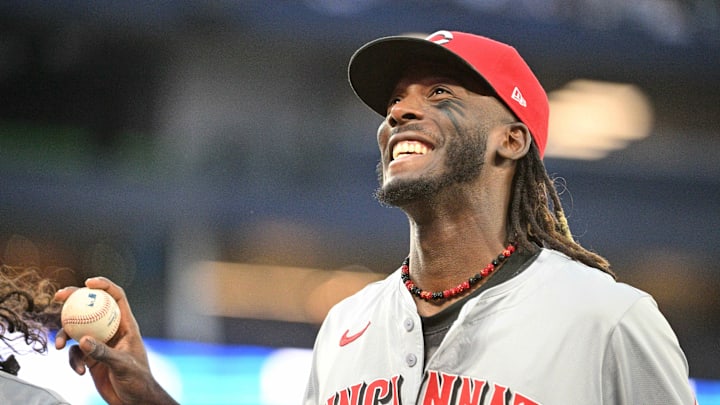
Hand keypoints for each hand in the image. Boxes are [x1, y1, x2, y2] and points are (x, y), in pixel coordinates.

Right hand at [55, 277, 177, 404]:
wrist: (134, 401)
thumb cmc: (138, 381)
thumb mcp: (122, 365)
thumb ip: (103, 353)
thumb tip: (82, 340)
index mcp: (126, 325)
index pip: (116, 297)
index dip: (103, 285)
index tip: (87, 283)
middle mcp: (112, 330)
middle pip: (92, 308)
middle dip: (74, 299)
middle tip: (58, 296)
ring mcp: (100, 343)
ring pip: (78, 330)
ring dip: (65, 336)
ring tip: (59, 347)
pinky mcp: (91, 357)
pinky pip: (76, 353)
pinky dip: (73, 361)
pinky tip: (79, 372)